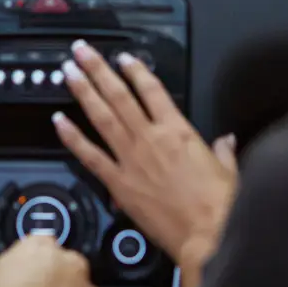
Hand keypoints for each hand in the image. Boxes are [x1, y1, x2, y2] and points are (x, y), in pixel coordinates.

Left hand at [54, 40, 237, 271]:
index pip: (152, 90)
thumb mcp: (229, 171)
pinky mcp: (119, 184)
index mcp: (179, 131)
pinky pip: (90, 155)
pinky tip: (58, 122)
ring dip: (83, 91)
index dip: (135, 70)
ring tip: (68, 73)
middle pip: (119, 95)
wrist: (208, 235)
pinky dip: (72, 137)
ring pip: (102, 116)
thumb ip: (223, 151)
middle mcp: (151, 138)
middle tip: (81, 52)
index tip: (123, 58)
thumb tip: (227, 141)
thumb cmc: (220, 206)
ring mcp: (132, 159)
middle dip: (98, 69)